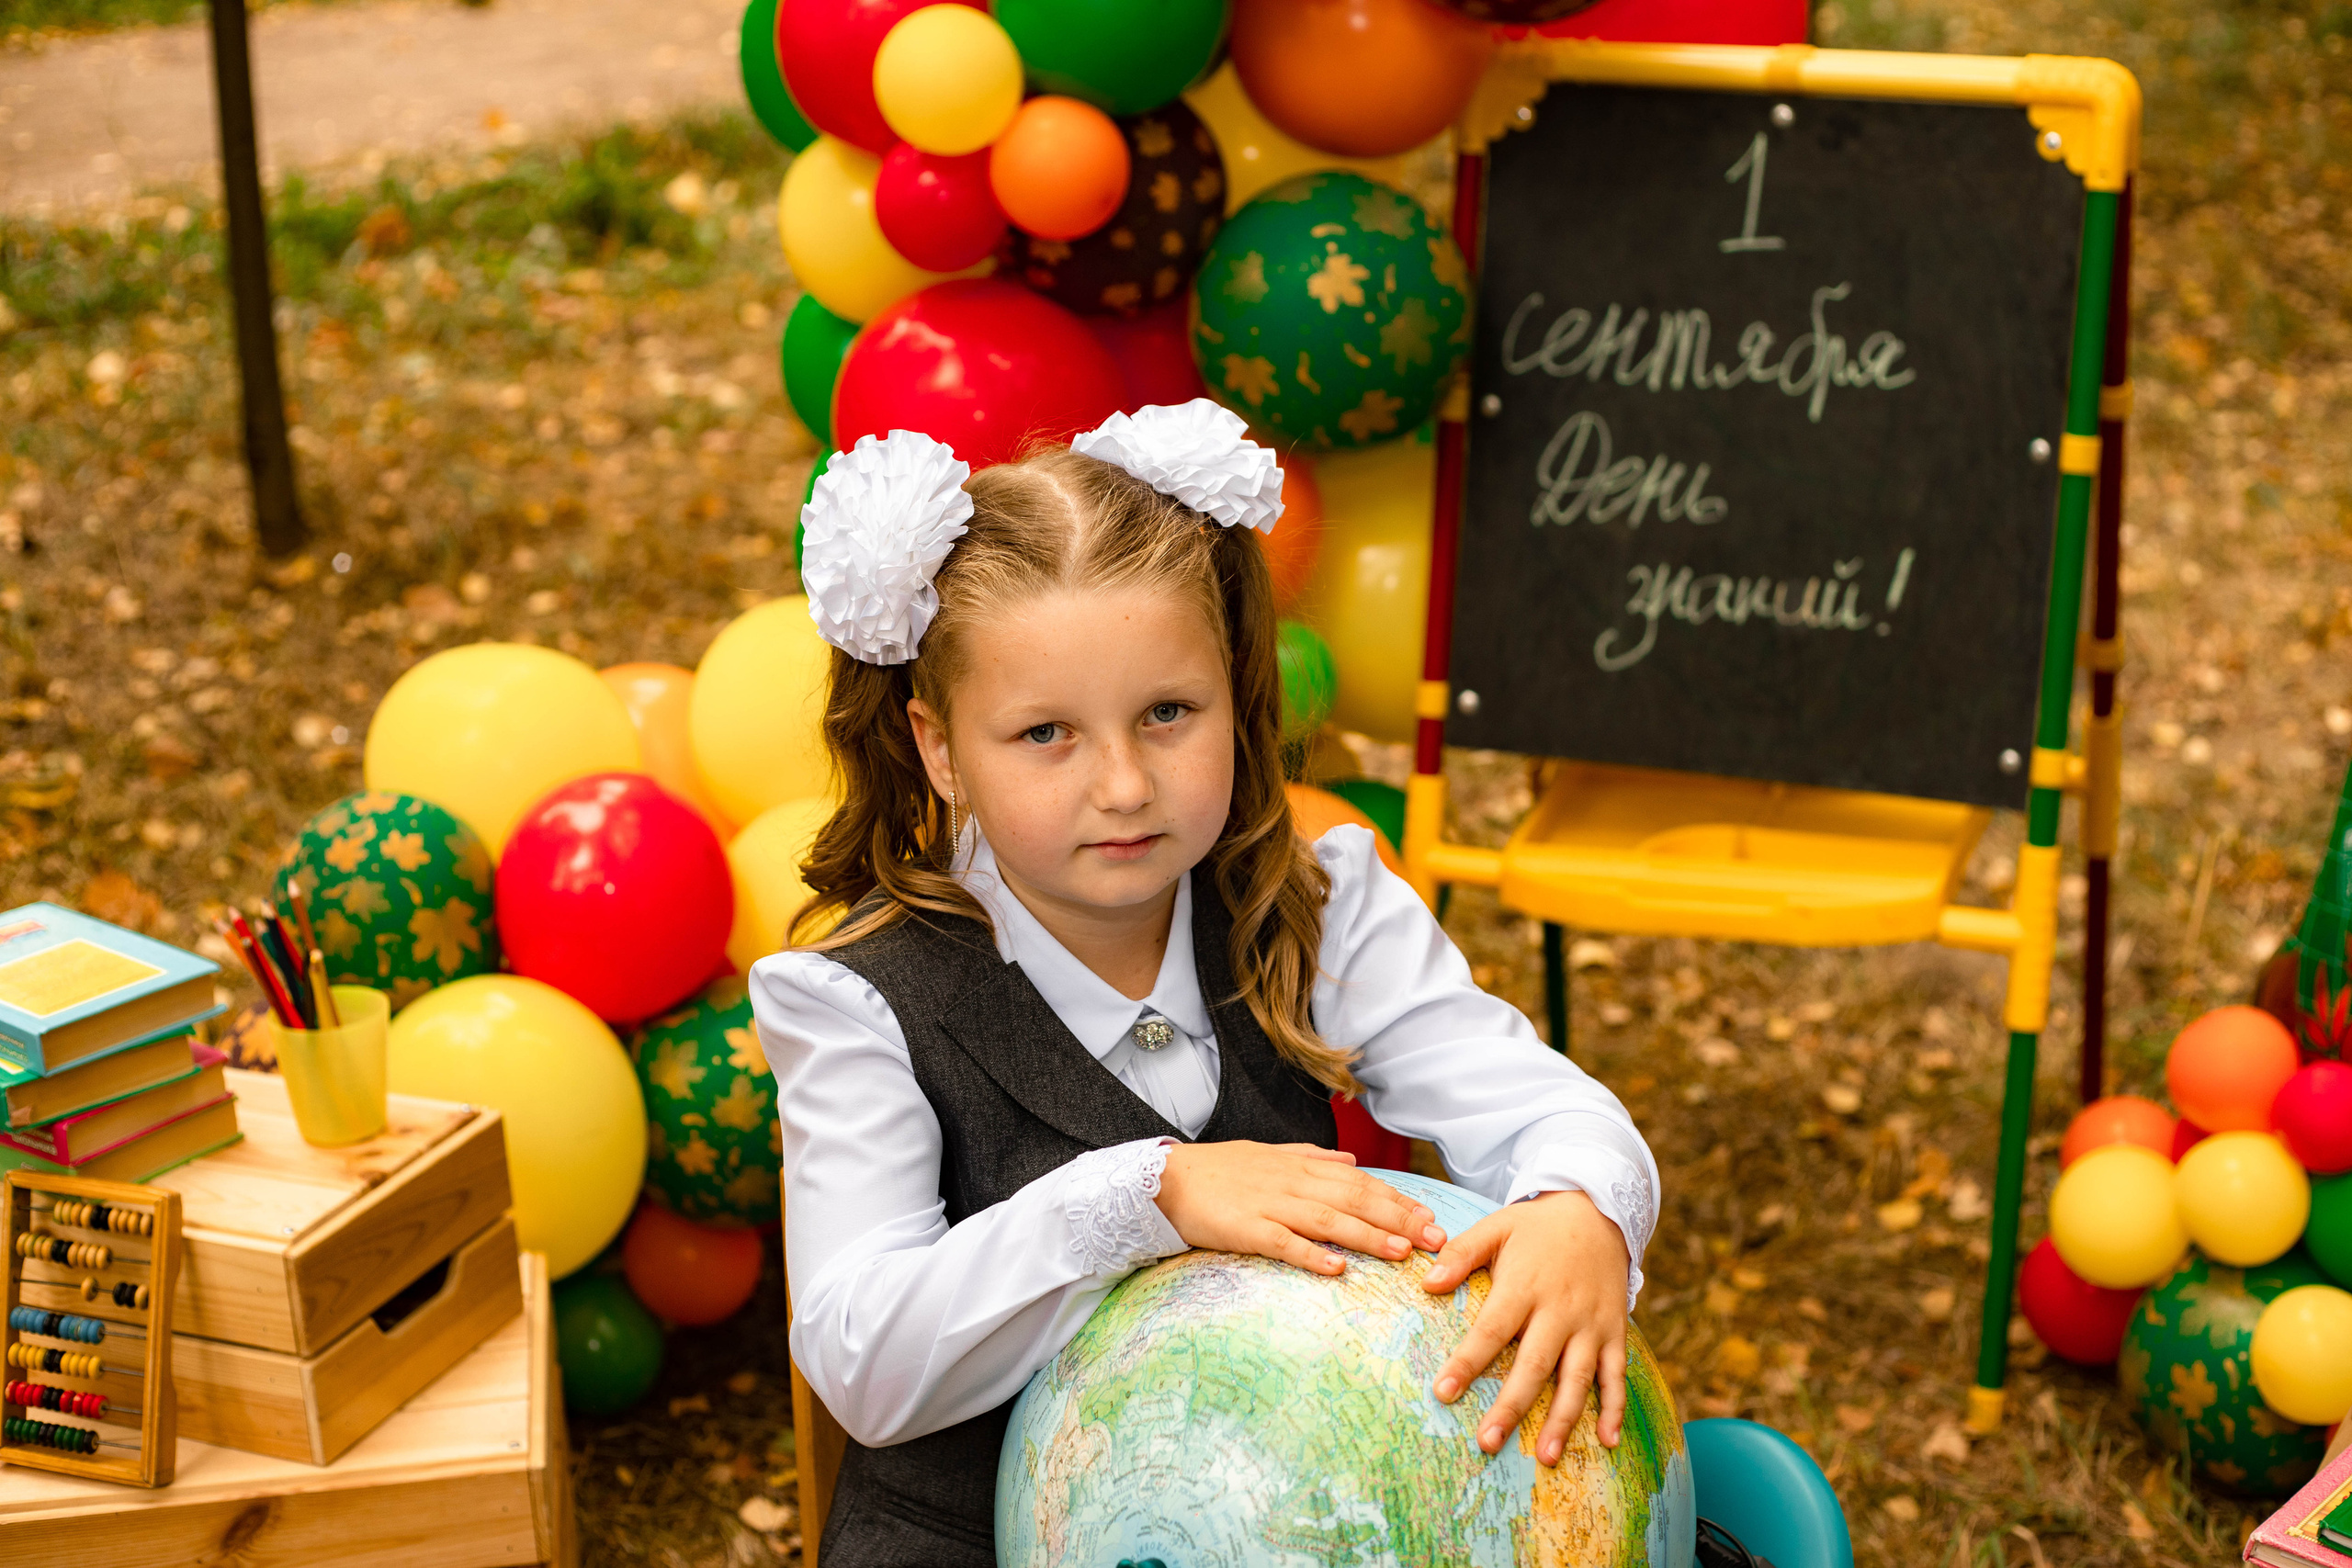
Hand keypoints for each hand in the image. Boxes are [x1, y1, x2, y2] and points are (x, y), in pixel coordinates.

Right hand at [1155, 1141, 1445, 1277]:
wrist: (1168, 1179)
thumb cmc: (1221, 1171)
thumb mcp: (1270, 1155)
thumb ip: (1312, 1158)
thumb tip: (1351, 1162)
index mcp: (1301, 1167)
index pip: (1360, 1183)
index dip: (1398, 1200)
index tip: (1430, 1217)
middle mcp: (1293, 1183)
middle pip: (1355, 1200)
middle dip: (1399, 1219)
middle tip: (1435, 1240)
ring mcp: (1270, 1206)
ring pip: (1329, 1220)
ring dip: (1368, 1236)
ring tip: (1402, 1252)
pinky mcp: (1246, 1229)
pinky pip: (1284, 1244)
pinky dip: (1311, 1256)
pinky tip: (1337, 1270)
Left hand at [1422, 1189, 1629, 1464]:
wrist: (1598, 1211)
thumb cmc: (1536, 1226)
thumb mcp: (1497, 1227)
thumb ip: (1461, 1254)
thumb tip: (1426, 1282)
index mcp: (1525, 1285)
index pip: (1492, 1330)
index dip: (1468, 1362)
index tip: (1443, 1393)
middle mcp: (1560, 1309)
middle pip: (1534, 1365)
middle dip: (1511, 1406)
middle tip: (1487, 1442)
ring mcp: (1591, 1324)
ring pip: (1577, 1378)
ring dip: (1562, 1419)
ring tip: (1545, 1457)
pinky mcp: (1615, 1332)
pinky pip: (1617, 1375)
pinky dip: (1615, 1408)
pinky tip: (1607, 1441)